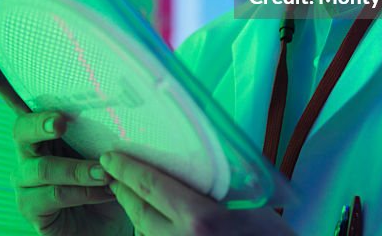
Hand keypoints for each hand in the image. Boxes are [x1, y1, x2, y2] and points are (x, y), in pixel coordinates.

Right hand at [0, 55, 131, 235]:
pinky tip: (105, 192)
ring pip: (42, 168)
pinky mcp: (32, 208)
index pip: (17, 100)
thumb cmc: (107, 178)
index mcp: (43, 129)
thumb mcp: (106, 146)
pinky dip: (82, 192)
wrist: (112, 223)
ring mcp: (26, 182)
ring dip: (78, 170)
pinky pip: (54, 195)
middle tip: (60, 122)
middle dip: (40, 123)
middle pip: (21, 128)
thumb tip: (121, 96)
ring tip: (106, 173)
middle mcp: (29, 152)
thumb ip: (102, 125)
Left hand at [100, 151, 295, 235]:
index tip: (110, 158)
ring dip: (135, 212)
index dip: (126, 169)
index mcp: (198, 218)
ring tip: (129, 193)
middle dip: (122, 190)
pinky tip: (153, 221)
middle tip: (113, 173)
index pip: (149, 186)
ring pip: (144, 232)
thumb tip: (193, 154)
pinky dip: (151, 231)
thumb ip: (215, 180)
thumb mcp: (247, 197)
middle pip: (138, 211)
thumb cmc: (271, 232)